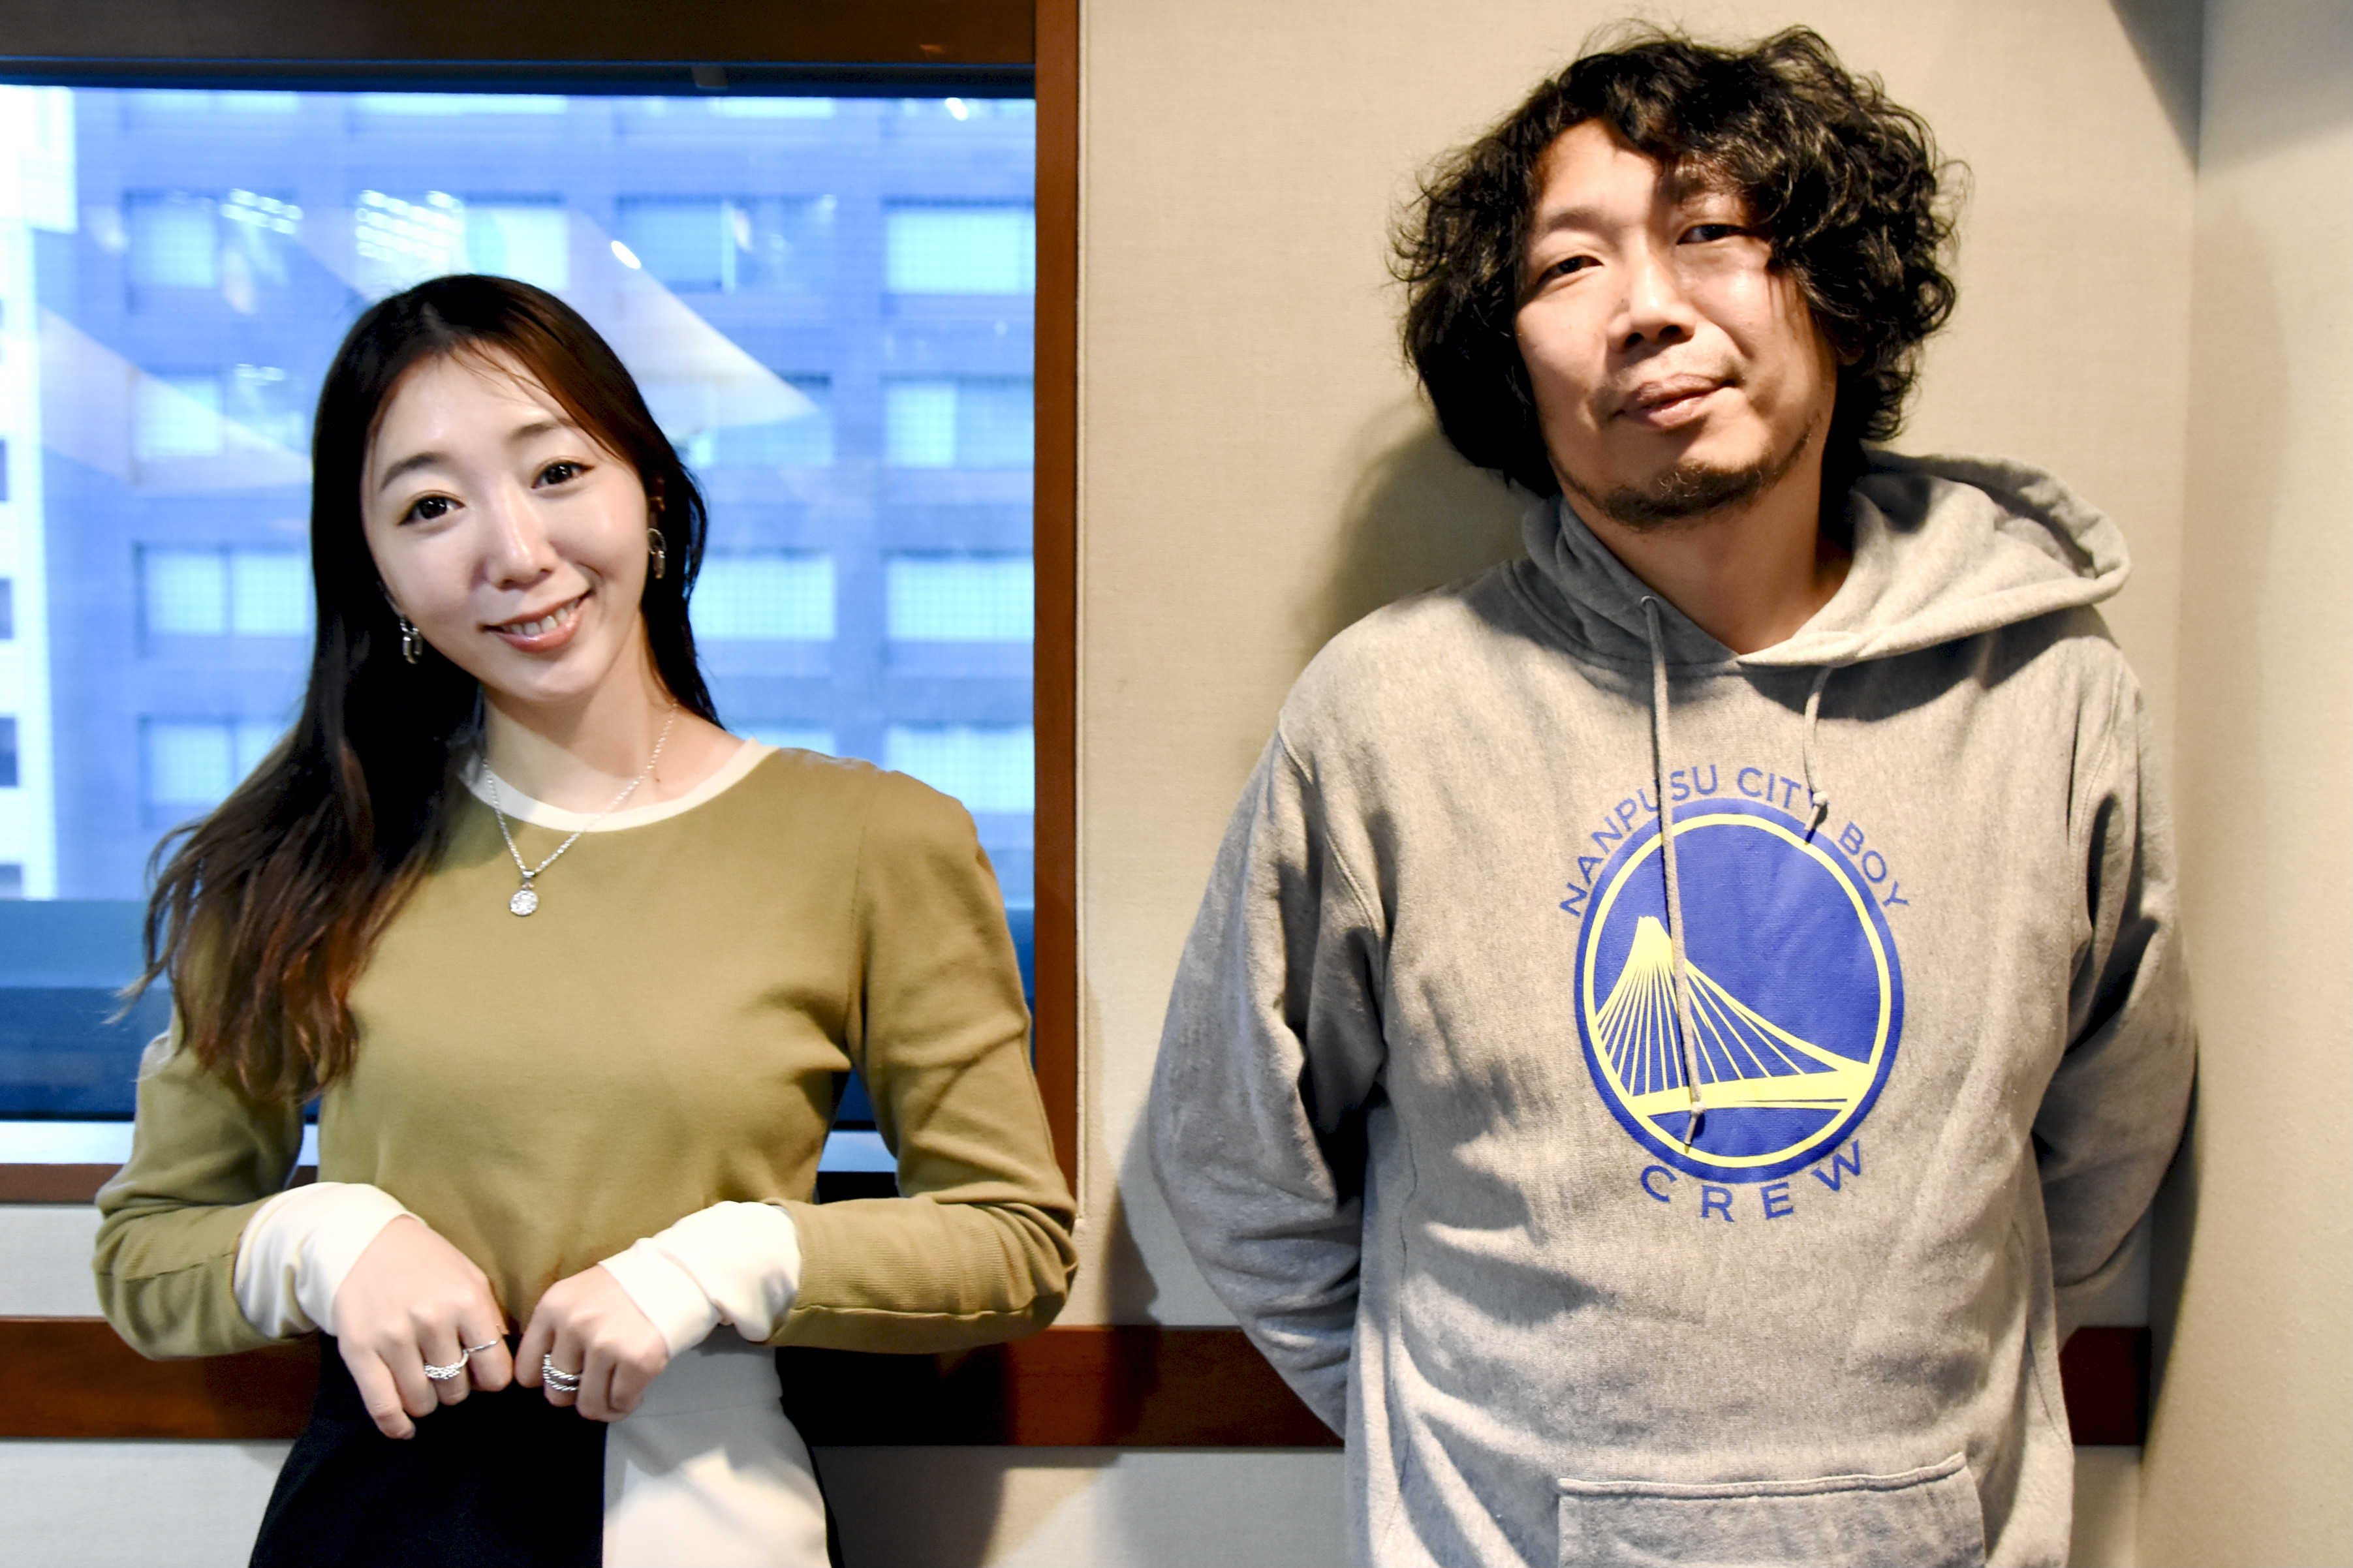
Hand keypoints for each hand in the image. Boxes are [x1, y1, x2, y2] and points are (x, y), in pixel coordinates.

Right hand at [330, 1215, 513, 1439]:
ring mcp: (393, 1337)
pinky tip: (404, 1427)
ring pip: (423, 1402)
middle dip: (455, 1388)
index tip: (481, 1375)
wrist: (365, 1243)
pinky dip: (396, 1425)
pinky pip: (383, 1406)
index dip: (491, 1380)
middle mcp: (432, 1321)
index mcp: (467, 1302)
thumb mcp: (470, 1279)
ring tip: (424, 1383)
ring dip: (427, 1401)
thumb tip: (500, 1366)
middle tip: (446, 1372)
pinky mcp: (359, 1350)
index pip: (495, 1372)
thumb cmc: (426, 1263)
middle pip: (457, 1391)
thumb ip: (489, 1320)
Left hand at [514, 1264, 668, 1422]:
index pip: (527, 1370)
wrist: (682, 1271)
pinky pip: (620, 1403)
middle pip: (557, 1392)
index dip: (545, 1380)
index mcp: (553, 1306)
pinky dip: (626, 1404)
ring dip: (603, 1406)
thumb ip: (560, 1329)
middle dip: (577, 1395)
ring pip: (588, 1405)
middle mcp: (574, 1325)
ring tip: (615, 1394)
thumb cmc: (630, 1286)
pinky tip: (634, 1391)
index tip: (565, 1379)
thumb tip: (548, 1377)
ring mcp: (605, 1345)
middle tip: (596, 1384)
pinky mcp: (637, 1361)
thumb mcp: (581, 1295)